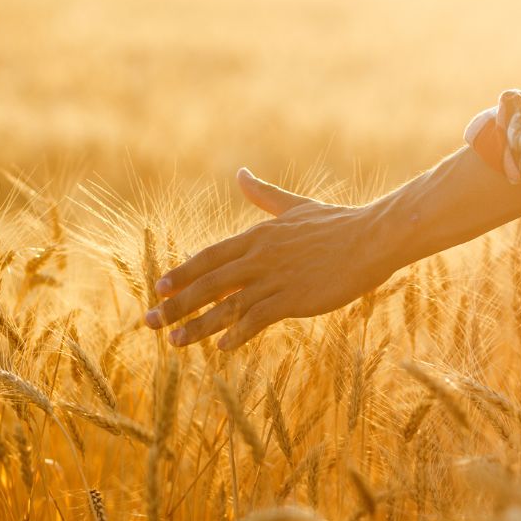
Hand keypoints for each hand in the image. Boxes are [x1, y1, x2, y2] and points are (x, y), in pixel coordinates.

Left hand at [144, 168, 396, 349]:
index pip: (209, 257)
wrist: (372, 238)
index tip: (158, 288)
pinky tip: (222, 347)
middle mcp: (259, 257)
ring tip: (174, 342)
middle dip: (175, 304)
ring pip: (225, 305)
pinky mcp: (293, 298)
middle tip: (149, 322)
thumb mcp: (295, 207)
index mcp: (258, 236)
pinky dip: (237, 332)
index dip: (182, 273)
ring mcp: (275, 279)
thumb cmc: (338, 223)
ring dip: (197, 326)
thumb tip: (240, 173)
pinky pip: (256, 318)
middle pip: (207, 283)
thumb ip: (264, 195)